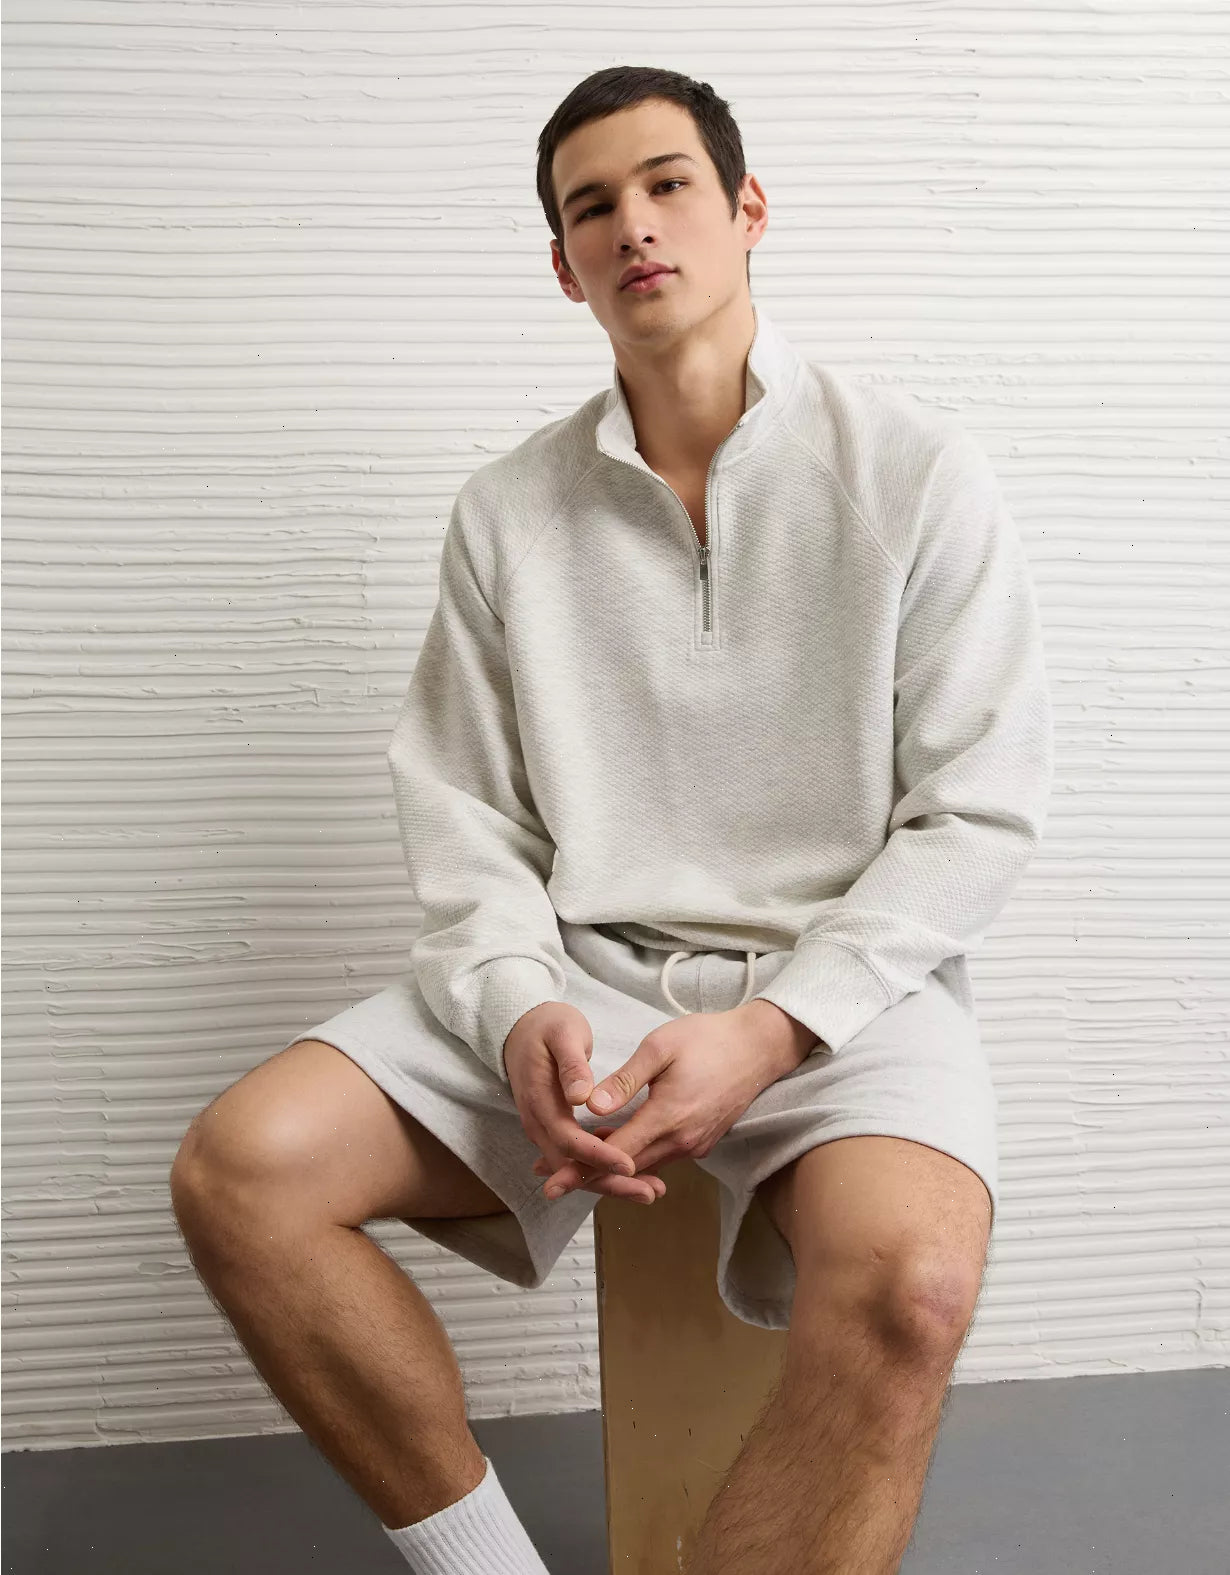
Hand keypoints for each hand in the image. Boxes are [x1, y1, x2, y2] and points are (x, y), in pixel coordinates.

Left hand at [532, 1002, 802, 1200]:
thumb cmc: (708, 1039)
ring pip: (642, 1165)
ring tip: (572, 1163)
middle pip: (625, 1169)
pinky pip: (660, 1157)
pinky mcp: (701, 1141)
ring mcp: (694, 1145)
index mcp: (668, 1117)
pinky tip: (613, 1147)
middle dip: (586, 1174)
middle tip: (548, 1175)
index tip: (551, 1180)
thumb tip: (591, 1106)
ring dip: (608, 1167)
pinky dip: (632, 1157)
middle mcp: (682, 1141)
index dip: (580, 1169)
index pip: (614, 1155)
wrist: (759, 1048)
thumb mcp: (661, 1047)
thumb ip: (625, 1080)